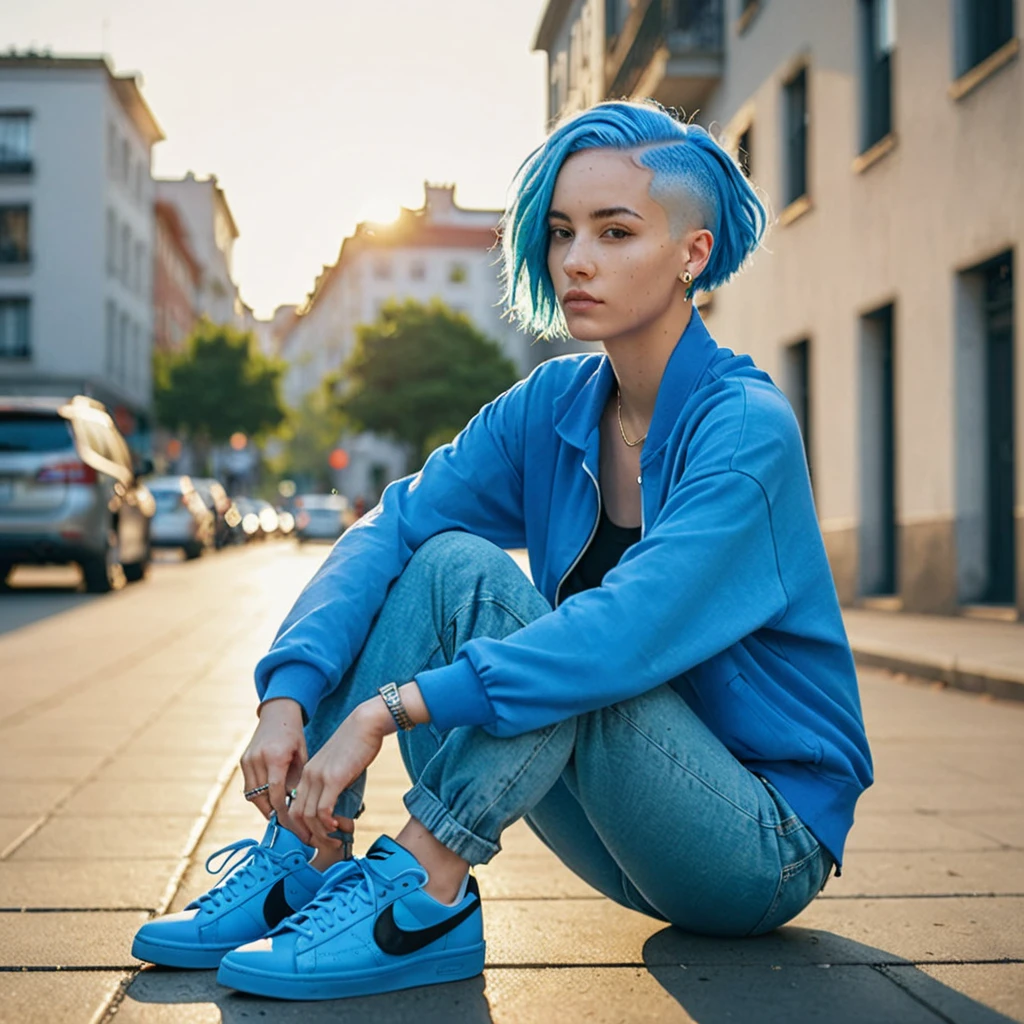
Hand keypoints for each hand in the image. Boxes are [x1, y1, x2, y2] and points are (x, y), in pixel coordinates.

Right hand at [239, 698, 306, 832]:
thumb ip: (296, 779)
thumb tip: (295, 805)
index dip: (283, 810)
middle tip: (286, 826)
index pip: (276, 792)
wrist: (277, 712)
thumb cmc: (294, 734)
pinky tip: (270, 801)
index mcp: (275, 756)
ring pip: (252, 795)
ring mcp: (247, 760)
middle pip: (261, 797)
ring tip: (278, 817)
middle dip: (273, 813)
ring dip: (264, 806)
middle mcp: (258, 759)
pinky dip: (259, 795)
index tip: (292, 822)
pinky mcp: (242, 761)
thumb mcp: (301, 754)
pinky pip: (249, 786)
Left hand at [289, 698, 391, 848]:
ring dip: (320, 833)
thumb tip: (337, 807)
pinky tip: (338, 827)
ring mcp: (319, 777)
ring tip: (334, 840)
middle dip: (308, 835)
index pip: (294, 808)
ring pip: (309, 816)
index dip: (301, 828)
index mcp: (307, 774)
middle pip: (297, 816)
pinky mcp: (333, 778)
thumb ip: (332, 785)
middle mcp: (308, 776)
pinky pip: (323, 809)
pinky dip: (328, 824)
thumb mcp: (338, 767)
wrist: (366, 724)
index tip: (315, 838)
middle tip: (324, 845)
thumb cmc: (357, 745)